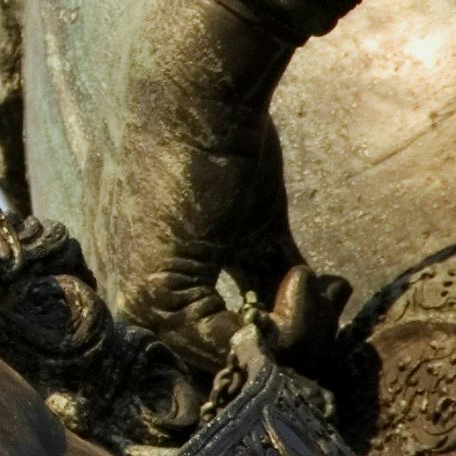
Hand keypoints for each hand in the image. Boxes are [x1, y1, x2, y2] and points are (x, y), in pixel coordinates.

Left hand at [98, 0, 319, 370]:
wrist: (198, 93)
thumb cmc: (221, 145)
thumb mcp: (252, 225)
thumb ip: (266, 276)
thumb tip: (306, 318)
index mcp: (146, 285)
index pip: (204, 347)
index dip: (269, 337)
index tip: (316, 300)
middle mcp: (130, 301)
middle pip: (215, 362)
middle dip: (285, 343)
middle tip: (325, 302)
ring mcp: (137, 301)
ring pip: (226, 359)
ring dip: (292, 332)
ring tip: (314, 287)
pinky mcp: (156, 293)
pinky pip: (228, 344)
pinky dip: (282, 324)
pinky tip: (300, 282)